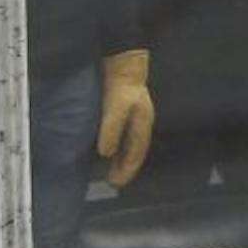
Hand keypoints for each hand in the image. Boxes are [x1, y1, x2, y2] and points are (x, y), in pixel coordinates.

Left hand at [96, 49, 154, 187]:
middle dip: (125, 169)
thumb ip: (111, 130)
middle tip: (113, 182)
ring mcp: (136, 119)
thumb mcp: (116, 108)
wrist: (124, 64)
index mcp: (142, 125)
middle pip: (135, 153)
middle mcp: (141, 124)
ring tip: (111, 173)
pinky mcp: (127, 114)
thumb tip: (105, 153)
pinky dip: (118, 149)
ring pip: (130, 146)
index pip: (136, 154)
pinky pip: (125, 138)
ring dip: (121, 160)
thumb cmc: (121, 86)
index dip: (127, 170)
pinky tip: (109, 153)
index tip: (117, 183)